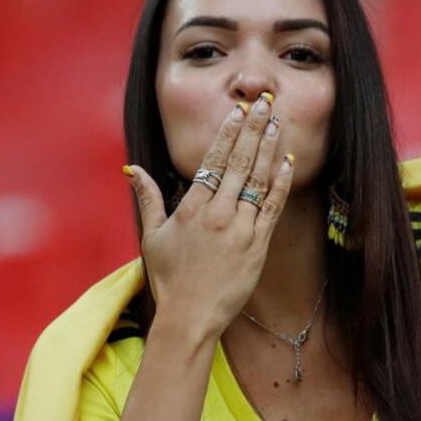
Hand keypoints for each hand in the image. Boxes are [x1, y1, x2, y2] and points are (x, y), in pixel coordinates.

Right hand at [127, 93, 294, 340]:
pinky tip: (288, 163)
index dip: (228, 133)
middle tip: (265, 102)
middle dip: (254, 129)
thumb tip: (132, 169)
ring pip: (259, 180)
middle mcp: (218, 214)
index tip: (238, 111)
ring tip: (278, 124)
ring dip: (270, 149)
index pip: (214, 161)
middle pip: (240, 162)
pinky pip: (273, 208)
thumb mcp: (152, 236)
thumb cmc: (169, 279)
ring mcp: (241, 230)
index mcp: (192, 208)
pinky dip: (281, 184)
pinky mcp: (258, 246)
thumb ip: (148, 198)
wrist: (190, 317)